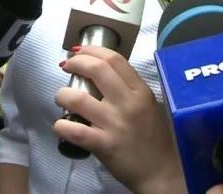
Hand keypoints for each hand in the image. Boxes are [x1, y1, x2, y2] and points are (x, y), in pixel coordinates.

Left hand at [53, 46, 185, 193]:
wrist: (161, 173)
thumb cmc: (155, 138)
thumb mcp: (150, 105)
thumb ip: (130, 88)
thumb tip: (103, 72)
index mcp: (140, 91)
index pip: (114, 59)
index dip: (92, 50)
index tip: (80, 51)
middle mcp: (128, 103)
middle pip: (97, 69)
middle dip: (76, 62)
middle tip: (66, 65)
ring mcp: (115, 124)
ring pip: (78, 98)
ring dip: (62, 94)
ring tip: (61, 97)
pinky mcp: (104, 145)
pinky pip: (75, 130)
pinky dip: (61, 125)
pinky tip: (60, 124)